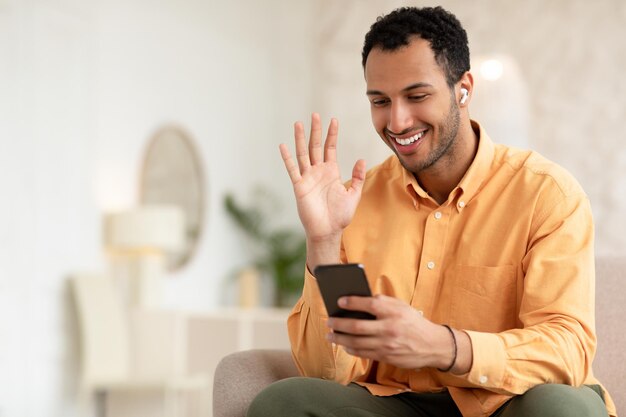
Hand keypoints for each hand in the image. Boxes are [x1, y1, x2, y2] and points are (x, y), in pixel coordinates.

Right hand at [279, 113, 365, 267]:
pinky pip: (292, 170)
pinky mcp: (299, 186)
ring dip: (300, 139)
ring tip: (298, 123)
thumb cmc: (340, 216)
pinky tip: (283, 146)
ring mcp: (308, 178)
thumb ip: (358, 177)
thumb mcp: (354, 194)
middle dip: (316, 131)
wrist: (328, 231)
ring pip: (303, 154)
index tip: (334, 120)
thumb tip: (362, 159)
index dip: (332, 134)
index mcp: (331, 172)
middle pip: (316, 146)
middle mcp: (318, 172)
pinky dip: (287, 158)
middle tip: (315, 114)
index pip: (330, 148)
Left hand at [325, 295, 455, 370]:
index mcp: (393, 312)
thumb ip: (384, 301)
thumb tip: (362, 299)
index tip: (339, 301)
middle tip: (329, 321)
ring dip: (340, 339)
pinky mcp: (386, 356)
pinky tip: (344, 345)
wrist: (432, 345)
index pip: (369, 304)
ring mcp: (387, 344)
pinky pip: (363, 353)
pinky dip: (350, 349)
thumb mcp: (402, 306)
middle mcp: (389, 328)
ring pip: (357, 343)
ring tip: (330, 335)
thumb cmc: (414, 322)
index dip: (352, 302)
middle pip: (357, 326)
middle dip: (339, 324)